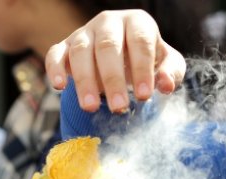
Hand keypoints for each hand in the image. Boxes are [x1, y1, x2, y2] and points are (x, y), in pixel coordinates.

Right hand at [46, 9, 185, 112]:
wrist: (122, 57)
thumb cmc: (147, 60)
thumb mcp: (165, 64)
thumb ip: (170, 73)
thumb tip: (166, 85)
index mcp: (137, 22)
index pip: (140, 42)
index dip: (142, 69)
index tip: (144, 97)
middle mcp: (109, 22)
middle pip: (108, 47)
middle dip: (113, 79)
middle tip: (119, 108)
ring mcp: (84, 33)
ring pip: (81, 52)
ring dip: (85, 80)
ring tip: (91, 107)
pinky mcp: (64, 46)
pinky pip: (55, 54)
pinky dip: (55, 69)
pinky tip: (60, 87)